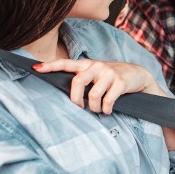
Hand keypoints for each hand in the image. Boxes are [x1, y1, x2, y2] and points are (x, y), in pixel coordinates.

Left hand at [33, 59, 160, 113]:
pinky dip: (106, 109)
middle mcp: (96, 66)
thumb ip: (83, 77)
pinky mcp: (119, 82)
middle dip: (76, 99)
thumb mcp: (97, 73)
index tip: (36, 68)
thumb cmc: (112, 77)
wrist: (138, 75)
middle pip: (77, 82)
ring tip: (98, 110)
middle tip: (80, 107)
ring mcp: (108, 73)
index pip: (66, 63)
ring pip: (93, 95)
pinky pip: (107, 101)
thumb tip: (66, 93)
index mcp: (87, 64)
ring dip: (94, 108)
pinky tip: (108, 110)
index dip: (50, 66)